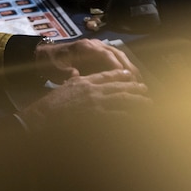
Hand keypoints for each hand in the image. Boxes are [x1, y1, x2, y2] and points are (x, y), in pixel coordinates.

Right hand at [18, 68, 151, 132]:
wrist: (43, 116)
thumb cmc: (51, 104)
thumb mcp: (63, 86)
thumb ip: (73, 80)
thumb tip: (76, 75)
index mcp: (84, 81)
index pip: (106, 75)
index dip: (120, 74)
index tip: (130, 74)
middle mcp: (92, 89)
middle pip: (118, 86)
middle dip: (133, 87)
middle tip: (145, 89)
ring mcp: (95, 102)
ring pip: (121, 99)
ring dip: (136, 100)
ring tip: (147, 102)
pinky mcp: (96, 115)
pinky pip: (116, 114)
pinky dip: (128, 115)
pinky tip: (135, 116)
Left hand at [35, 38, 141, 83]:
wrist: (45, 55)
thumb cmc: (50, 64)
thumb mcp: (55, 69)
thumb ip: (65, 71)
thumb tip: (75, 74)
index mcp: (85, 47)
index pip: (107, 56)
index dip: (118, 67)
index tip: (126, 80)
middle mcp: (94, 44)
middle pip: (117, 54)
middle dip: (129, 68)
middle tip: (139, 83)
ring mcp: (98, 47)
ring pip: (119, 55)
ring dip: (129, 67)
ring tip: (138, 82)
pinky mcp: (98, 52)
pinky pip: (115, 58)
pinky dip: (124, 67)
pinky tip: (129, 78)